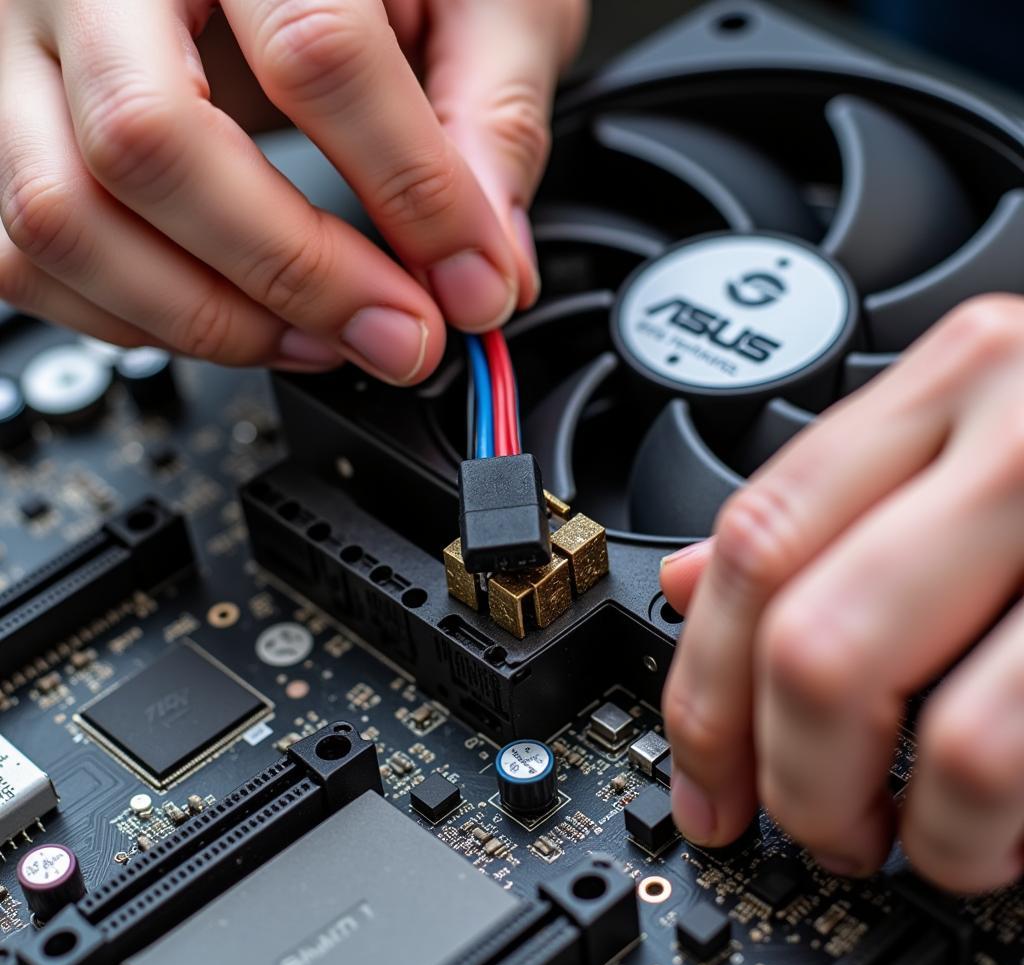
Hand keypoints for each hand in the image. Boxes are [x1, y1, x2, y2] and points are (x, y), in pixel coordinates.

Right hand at [0, 0, 584, 379]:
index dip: (411, 196)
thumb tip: (486, 269)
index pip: (316, 53)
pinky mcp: (10, 115)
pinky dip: (132, 320)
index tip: (473, 286)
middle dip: (298, 275)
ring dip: (211, 318)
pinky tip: (235, 321)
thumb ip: (489, 118)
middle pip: (154, 140)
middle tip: (398, 336)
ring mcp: (29, 41)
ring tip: (322, 340)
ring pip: (66, 212)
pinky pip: (24, 250)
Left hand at [660, 294, 1023, 893]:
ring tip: (907, 839)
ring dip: (905, 830)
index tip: (698, 772)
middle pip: (817, 646)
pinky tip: (991, 826)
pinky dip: (989, 833)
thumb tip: (690, 586)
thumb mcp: (966, 429)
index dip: (703, 683)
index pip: (756, 540)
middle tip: (799, 822)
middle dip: (786, 773)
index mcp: (956, 380)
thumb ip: (828, 506)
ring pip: (943, 739)